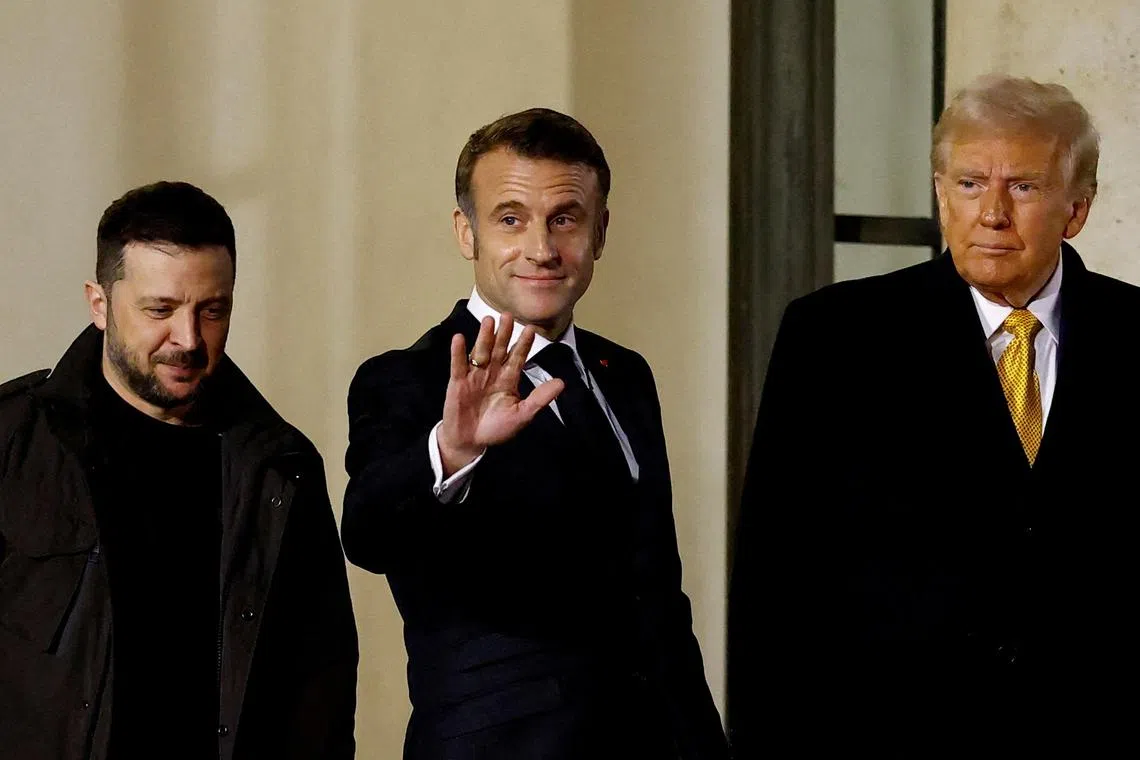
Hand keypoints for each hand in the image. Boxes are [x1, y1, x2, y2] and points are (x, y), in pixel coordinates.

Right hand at [437, 313, 563, 475]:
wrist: (471, 442)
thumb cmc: (497, 428)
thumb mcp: (522, 414)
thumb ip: (539, 398)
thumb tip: (561, 383)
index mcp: (509, 379)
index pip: (518, 357)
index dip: (524, 344)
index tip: (531, 328)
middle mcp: (492, 372)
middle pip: (499, 349)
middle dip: (504, 333)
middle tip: (508, 315)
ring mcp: (475, 375)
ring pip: (481, 351)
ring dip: (484, 337)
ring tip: (488, 321)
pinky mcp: (458, 382)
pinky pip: (458, 364)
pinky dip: (458, 352)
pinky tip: (459, 338)